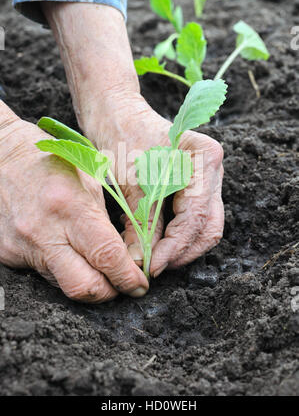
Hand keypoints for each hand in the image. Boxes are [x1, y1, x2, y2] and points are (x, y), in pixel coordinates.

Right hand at [0, 105, 147, 301]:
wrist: (1, 157)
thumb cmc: (50, 163)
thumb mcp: (88, 181)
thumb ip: (105, 221)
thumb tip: (125, 257)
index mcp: (70, 206)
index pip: (107, 257)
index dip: (129, 278)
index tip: (139, 284)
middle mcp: (43, 231)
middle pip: (83, 287)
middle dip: (109, 293)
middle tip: (121, 286)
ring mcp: (21, 245)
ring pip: (63, 285)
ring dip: (86, 281)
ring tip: (95, 265)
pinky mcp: (7, 254)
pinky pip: (43, 274)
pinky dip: (62, 268)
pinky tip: (65, 250)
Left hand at [40, 1, 223, 276]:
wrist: (115, 112)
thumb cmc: (121, 137)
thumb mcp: (131, 182)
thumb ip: (141, 223)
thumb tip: (141, 264)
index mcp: (203, 158)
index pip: (195, 216)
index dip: (174, 247)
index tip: (152, 267)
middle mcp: (212, 168)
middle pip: (208, 225)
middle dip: (182, 251)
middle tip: (155, 268)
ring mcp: (206, 176)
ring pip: (205, 225)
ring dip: (182, 247)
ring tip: (156, 260)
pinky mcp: (195, 184)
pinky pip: (194, 218)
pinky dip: (178, 235)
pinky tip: (158, 245)